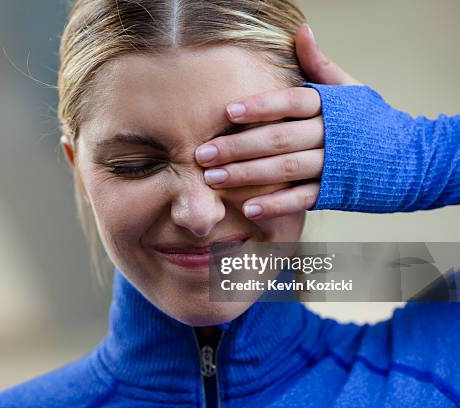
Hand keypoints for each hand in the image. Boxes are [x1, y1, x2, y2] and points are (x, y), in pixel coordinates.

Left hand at [195, 24, 360, 219]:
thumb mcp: (349, 89)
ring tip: (214, 178)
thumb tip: (301, 31)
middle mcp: (330, 135)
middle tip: (203, 153)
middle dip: (238, 146)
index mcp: (330, 106)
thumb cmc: (368, 120)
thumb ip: (320, 65)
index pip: (291, 102)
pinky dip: (276, 205)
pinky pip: (302, 199)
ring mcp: (333, 165)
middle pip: (279, 138)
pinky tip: (248, 208)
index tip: (228, 112)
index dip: (260, 106)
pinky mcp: (334, 192)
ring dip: (248, 175)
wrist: (409, 159)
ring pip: (286, 169)